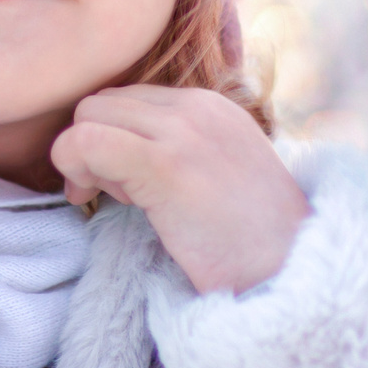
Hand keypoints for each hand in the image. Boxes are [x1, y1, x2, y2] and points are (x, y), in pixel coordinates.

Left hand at [51, 86, 309, 294]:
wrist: (292, 269)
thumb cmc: (254, 241)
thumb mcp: (222, 173)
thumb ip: (181, 150)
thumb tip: (118, 156)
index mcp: (211, 106)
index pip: (129, 99)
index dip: (113, 141)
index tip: (125, 186)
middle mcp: (196, 106)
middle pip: (101, 103)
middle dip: (93, 149)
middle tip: (117, 197)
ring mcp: (182, 131)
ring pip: (87, 116)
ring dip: (85, 162)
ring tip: (120, 202)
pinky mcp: (165, 164)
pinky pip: (85, 143)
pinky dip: (75, 170)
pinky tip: (104, 204)